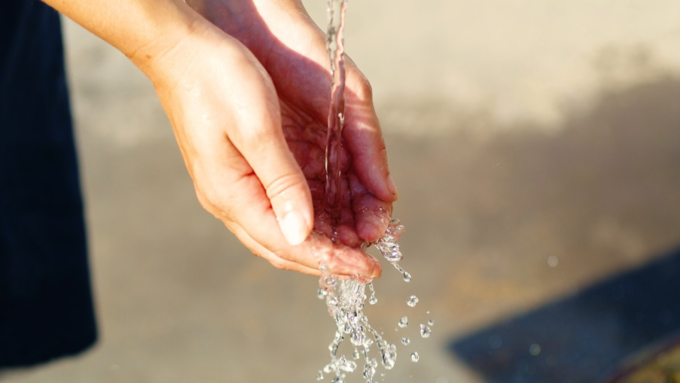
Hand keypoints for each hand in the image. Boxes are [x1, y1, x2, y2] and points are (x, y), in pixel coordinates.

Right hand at [185, 0, 397, 273]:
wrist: (181, 49)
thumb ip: (282, 183)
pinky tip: (333, 215)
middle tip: (368, 265)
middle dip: (329, 258)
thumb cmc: (217, 79)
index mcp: (232, 194)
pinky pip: (278, 207)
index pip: (288, 244)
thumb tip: (303, 234)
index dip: (331, 260)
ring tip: (359, 241)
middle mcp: (230, 199)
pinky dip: (310, 216)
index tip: (368, 271)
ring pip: (283, 229)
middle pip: (285, 245)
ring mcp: (232, 187)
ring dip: (322, 240)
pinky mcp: (240, 171)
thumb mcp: (257, 129)